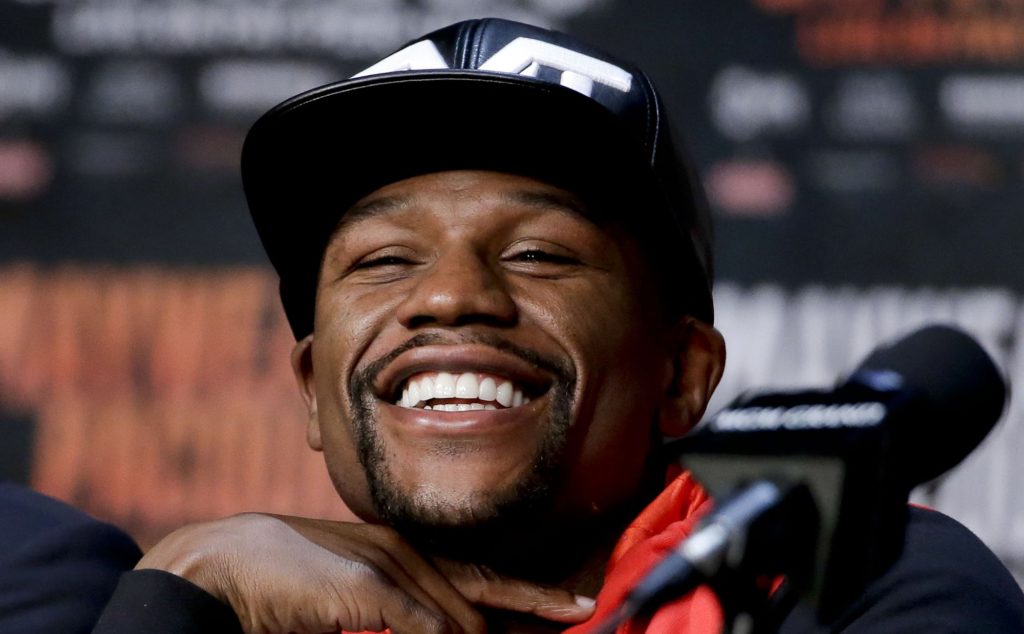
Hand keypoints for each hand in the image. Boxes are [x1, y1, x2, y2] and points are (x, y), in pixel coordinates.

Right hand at [137, 513, 594, 633]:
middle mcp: (404, 554)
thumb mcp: (352, 592)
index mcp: (400, 553)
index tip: (573, 605)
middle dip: (532, 608)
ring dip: (486, 633)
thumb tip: (444, 629)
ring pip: (462, 616)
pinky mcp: (371, 589)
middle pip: (484, 591)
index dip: (528, 593)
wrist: (223, 563)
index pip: (479, 577)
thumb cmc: (282, 578)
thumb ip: (396, 608)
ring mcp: (390, 569)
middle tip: (579, 613)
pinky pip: (428, 626)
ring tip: (545, 622)